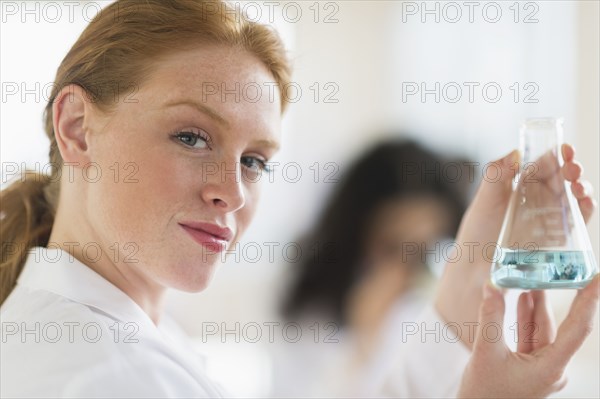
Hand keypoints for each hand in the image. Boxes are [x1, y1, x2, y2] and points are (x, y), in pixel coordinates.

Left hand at [434, 144, 595, 348]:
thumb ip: (495, 175)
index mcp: (521, 186)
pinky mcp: (557, 240)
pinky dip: (585, 210)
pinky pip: (577, 222)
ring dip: (581, 188)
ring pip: (573, 199)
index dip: (556, 154)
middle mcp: (538, 201)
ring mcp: (549, 220)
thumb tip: (515, 153)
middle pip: (563, 179)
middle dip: (572, 169)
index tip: (563, 148)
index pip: (544, 165)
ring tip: (578, 186)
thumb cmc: (476, 233)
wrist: (475, 269)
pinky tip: (585, 203)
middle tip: (572, 168)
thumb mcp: (484, 200)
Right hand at [458, 274, 599, 397]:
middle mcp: (552, 369)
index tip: (597, 278)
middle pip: (561, 327)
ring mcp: (540, 369)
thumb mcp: (486, 352)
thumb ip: (491, 316)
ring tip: (536, 278)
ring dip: (537, 306)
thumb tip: (493, 286)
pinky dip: (525, 319)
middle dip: (560, 298)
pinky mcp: (527, 368)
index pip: (579, 328)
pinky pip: (531, 338)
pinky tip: (521, 301)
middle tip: (564, 271)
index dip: (589, 301)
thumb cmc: (484, 394)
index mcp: (551, 368)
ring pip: (543, 331)